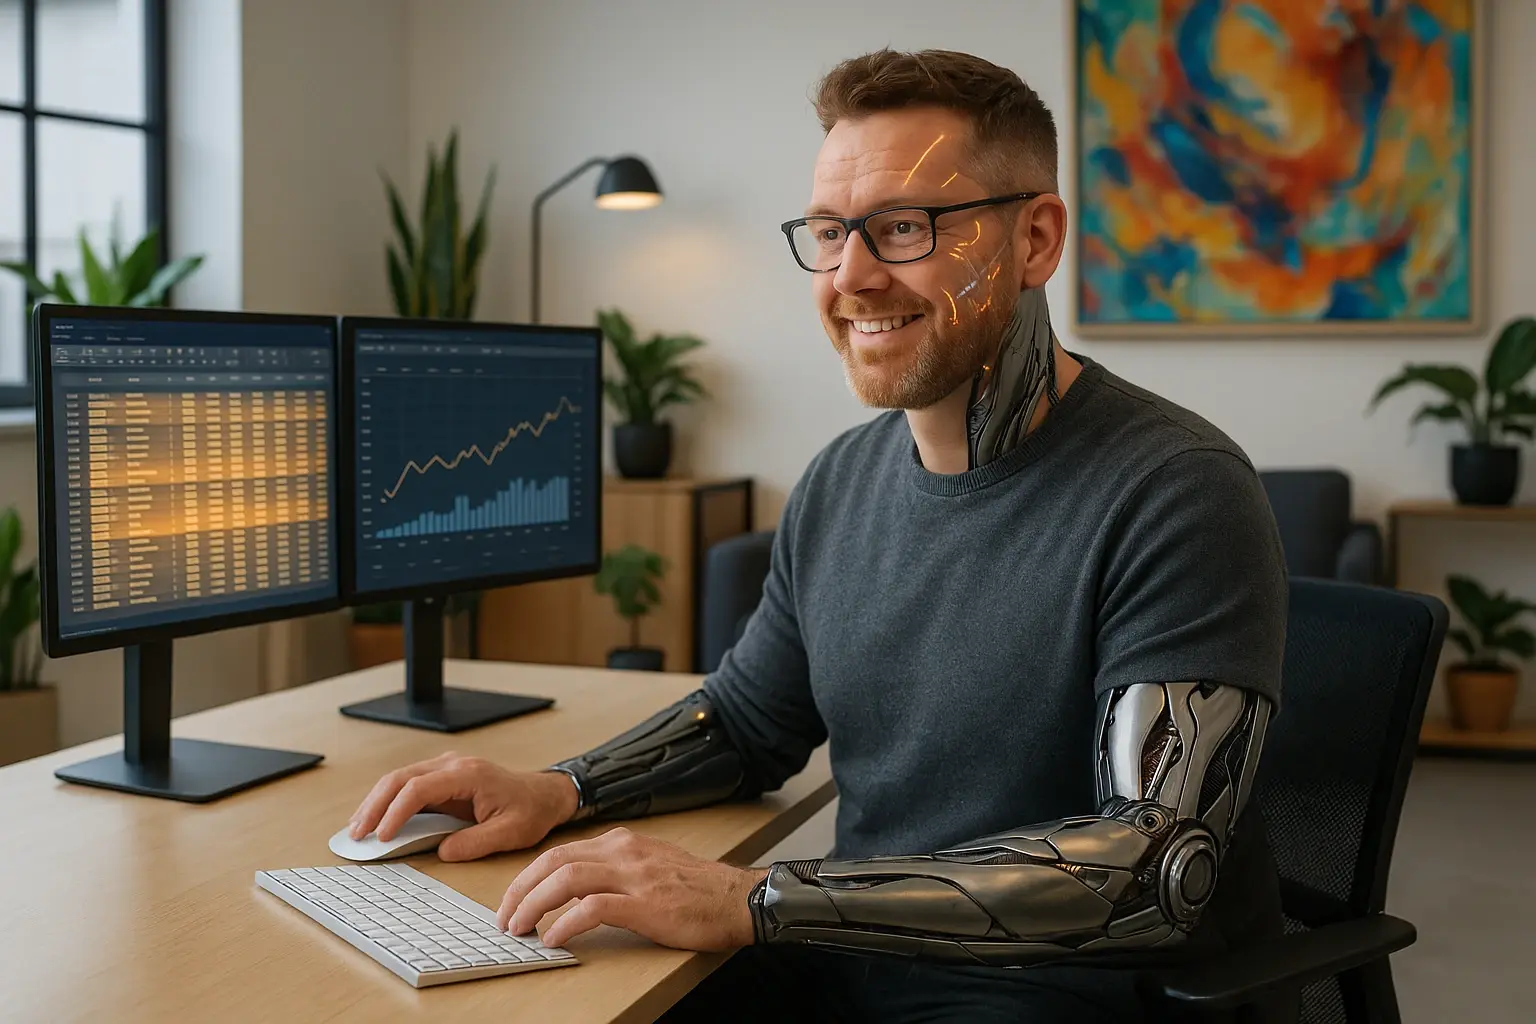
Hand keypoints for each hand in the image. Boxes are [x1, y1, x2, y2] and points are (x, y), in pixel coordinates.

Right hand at [347, 752, 578, 861]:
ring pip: (399, 778)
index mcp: (469, 775)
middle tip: (356, 834)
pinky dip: (387, 801)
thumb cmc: (530, 811)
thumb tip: (441, 852)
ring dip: (375, 802)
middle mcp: (453, 765)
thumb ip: (475, 843)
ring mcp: (446, 767)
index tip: (383, 837)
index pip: (420, 788)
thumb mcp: (510, 833)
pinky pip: (408, 784)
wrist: (544, 794)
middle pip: (401, 777)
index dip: (396, 812)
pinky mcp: (443, 777)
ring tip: (357, 829)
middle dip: (374, 805)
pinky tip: (374, 820)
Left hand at [496, 826, 766, 950]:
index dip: (528, 876)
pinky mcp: (645, 904)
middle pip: (554, 861)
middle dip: (520, 889)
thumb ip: (615, 870)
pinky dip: (566, 924)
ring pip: (566, 880)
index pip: (560, 852)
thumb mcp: (650, 866)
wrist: (738, 899)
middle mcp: (624, 852)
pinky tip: (554, 939)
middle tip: (505, 917)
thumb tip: (574, 891)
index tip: (513, 899)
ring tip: (519, 928)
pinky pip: (593, 909)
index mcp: (622, 842)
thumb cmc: (698, 889)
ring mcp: (634, 876)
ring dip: (534, 904)